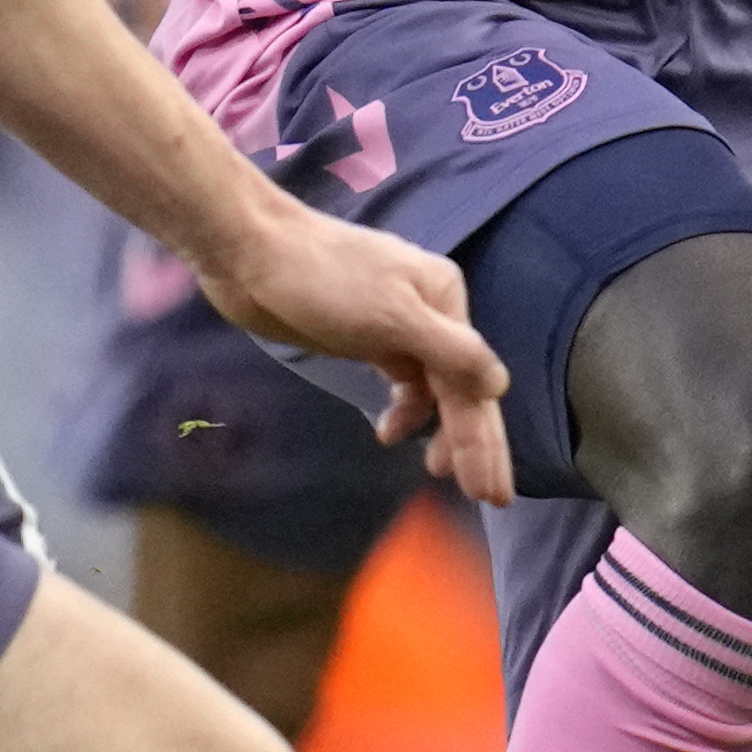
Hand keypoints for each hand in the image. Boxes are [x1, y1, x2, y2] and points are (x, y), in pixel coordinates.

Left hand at [195, 200, 517, 504]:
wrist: (251, 254)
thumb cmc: (322, 279)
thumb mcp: (393, 316)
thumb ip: (451, 352)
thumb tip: (499, 387)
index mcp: (446, 299)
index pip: (473, 383)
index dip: (483, 440)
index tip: (491, 493)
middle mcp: (430, 312)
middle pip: (459, 388)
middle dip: (472, 442)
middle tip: (486, 497)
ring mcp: (397, 326)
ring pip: (432, 388)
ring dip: (437, 428)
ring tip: (438, 471)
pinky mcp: (366, 338)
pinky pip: (402, 381)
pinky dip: (403, 409)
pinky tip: (389, 432)